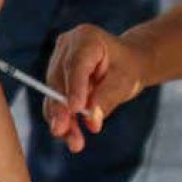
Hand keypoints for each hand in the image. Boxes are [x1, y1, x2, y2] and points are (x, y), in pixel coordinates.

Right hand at [42, 24, 147, 152]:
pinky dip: (63, 119)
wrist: (127, 64)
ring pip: (54, 94)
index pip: (76, 65)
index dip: (74, 87)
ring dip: (62, 120)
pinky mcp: (56, 76)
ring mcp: (58, 60)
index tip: (75, 109)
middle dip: (62, 110)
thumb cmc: (128, 69)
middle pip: (59, 81)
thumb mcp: (125, 82)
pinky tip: (70, 136)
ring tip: (75, 143)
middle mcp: (66, 46)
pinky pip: (55, 101)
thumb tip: (90, 121)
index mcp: (86, 38)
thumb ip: (107, 99)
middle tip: (62, 132)